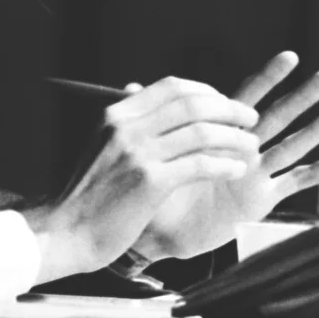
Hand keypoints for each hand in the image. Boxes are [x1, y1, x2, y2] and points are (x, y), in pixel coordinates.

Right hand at [20, 76, 262, 283]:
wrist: (66, 231)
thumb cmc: (87, 194)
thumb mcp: (101, 145)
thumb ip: (128, 124)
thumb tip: (146, 97)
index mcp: (116, 113)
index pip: (172, 87)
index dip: (207, 91)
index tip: (225, 104)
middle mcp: (126, 126)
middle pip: (192, 103)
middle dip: (229, 109)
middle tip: (250, 119)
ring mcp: (137, 153)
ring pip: (202, 131)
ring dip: (235, 137)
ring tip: (252, 146)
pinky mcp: (149, 182)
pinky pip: (200, 164)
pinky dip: (225, 164)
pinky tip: (237, 170)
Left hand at [131, 51, 318, 261]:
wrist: (153, 229)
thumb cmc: (152, 185)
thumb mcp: (151, 148)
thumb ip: (149, 118)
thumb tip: (129, 84)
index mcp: (218, 131)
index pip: (247, 96)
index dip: (268, 77)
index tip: (289, 55)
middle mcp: (242, 149)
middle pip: (278, 116)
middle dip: (303, 96)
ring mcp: (254, 174)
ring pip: (291, 146)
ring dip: (316, 130)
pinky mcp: (258, 201)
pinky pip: (290, 186)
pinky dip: (313, 176)